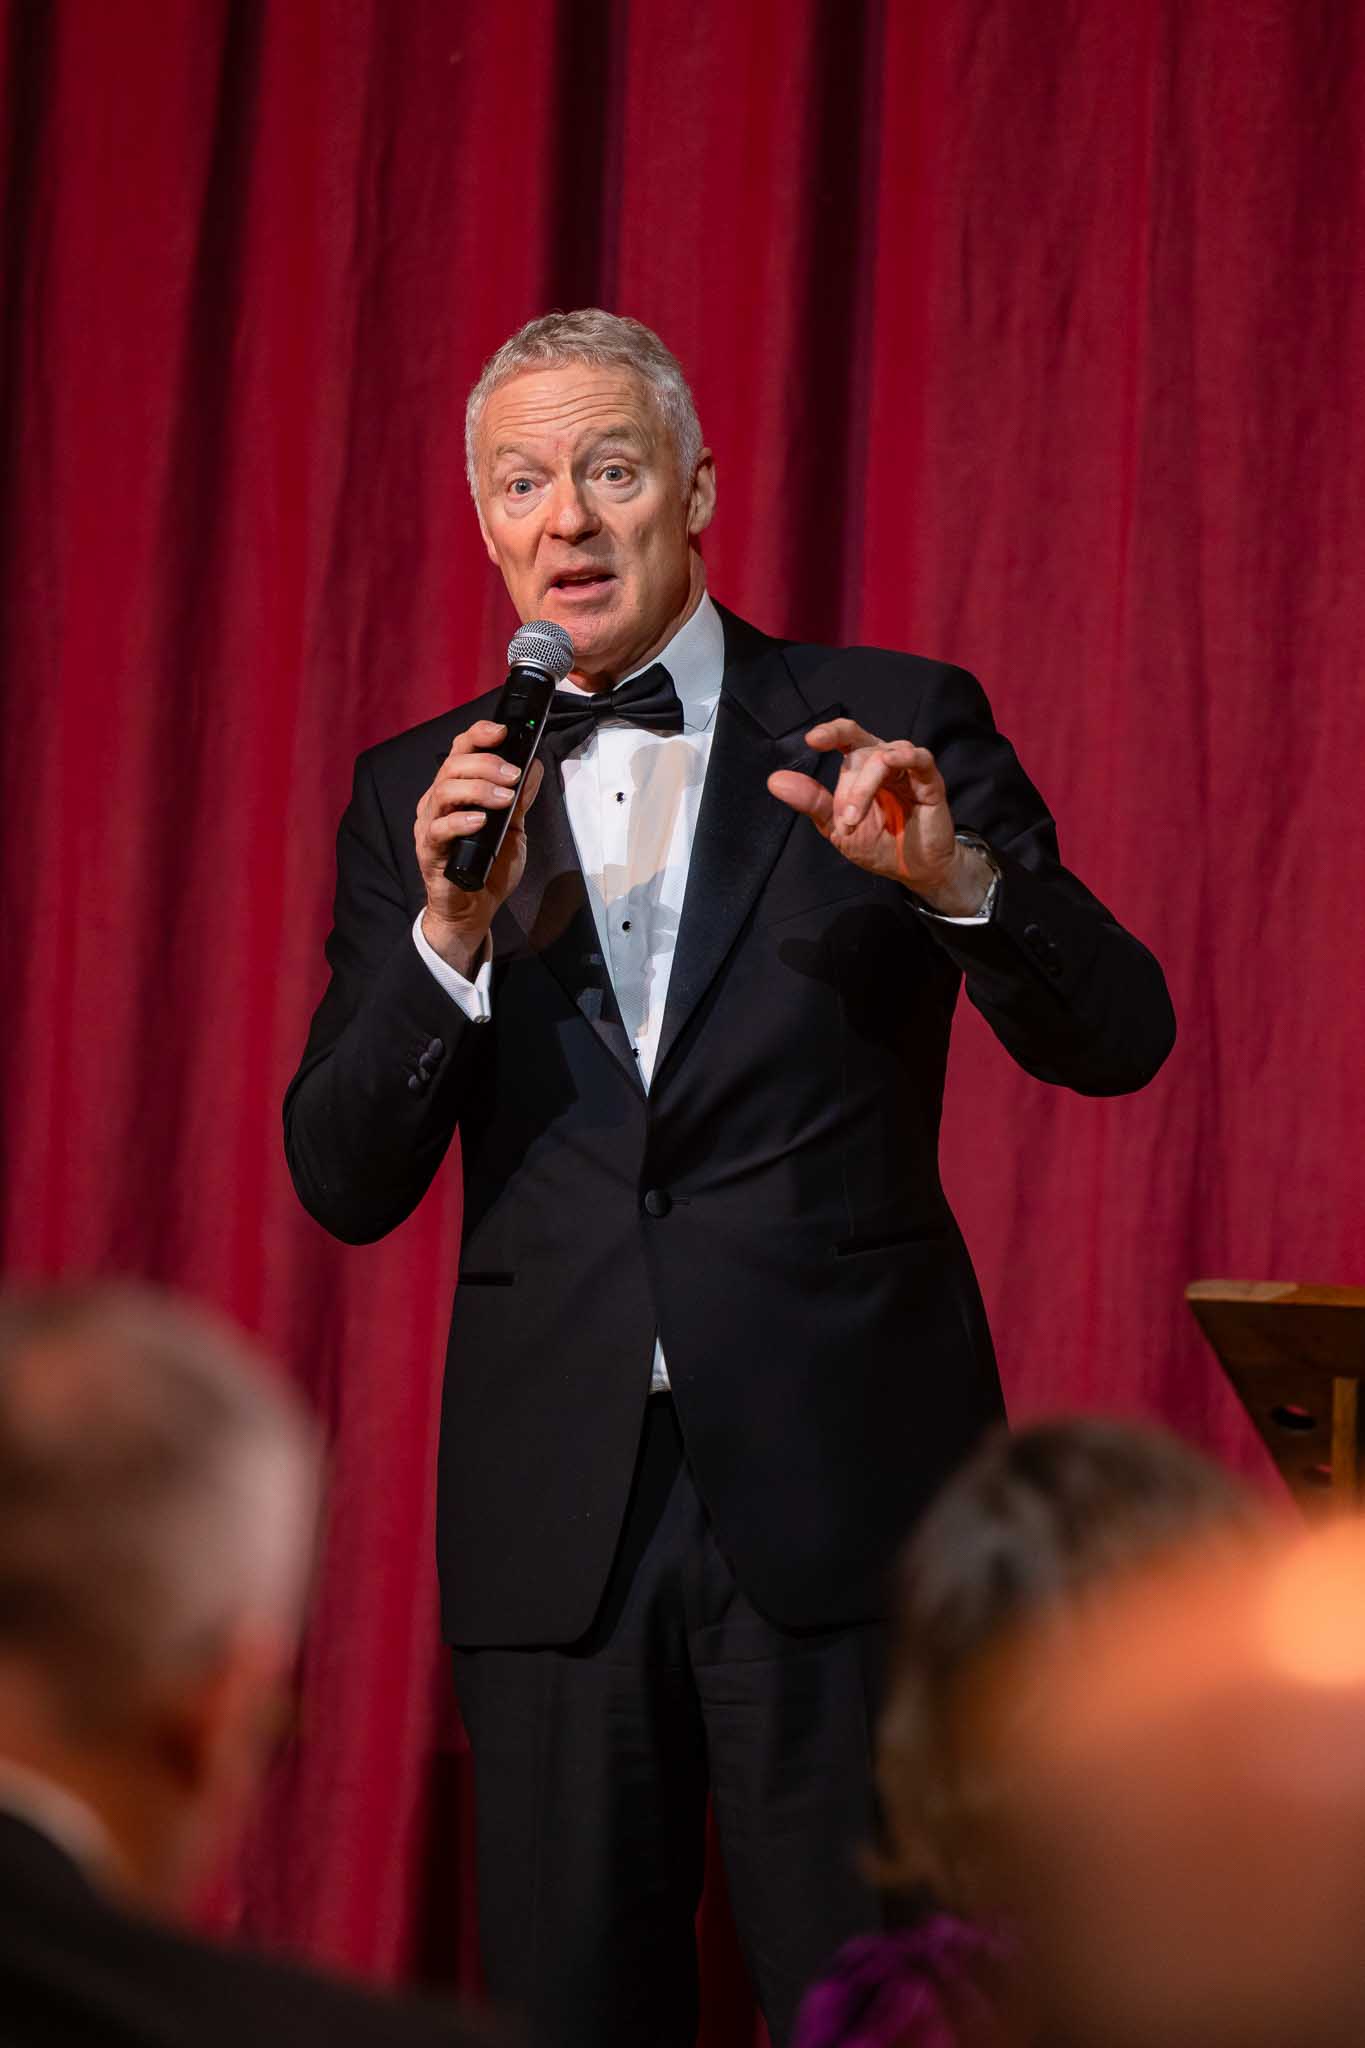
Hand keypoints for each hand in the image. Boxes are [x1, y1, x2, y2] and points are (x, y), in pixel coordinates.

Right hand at [415, 719, 544, 972]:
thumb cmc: (488, 867)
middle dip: (486, 763)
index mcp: (457, 790)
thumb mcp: (514, 828)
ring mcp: (431, 825)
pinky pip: (439, 829)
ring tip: (503, 798)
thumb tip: (534, 766)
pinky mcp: (429, 850)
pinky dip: (461, 822)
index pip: (461, 750)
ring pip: (444, 791)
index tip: (503, 731)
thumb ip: (520, 799)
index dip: (479, 734)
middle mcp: (439, 802)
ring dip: (478, 788)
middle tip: (513, 775)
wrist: (474, 910)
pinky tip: (481, 822)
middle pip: (453, 765)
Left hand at [767, 717, 991, 913]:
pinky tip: (890, 762)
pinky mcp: (930, 782)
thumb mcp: (837, 827)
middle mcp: (885, 762)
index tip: (811, 740)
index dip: (831, 732)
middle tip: (843, 818)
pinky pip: (919, 758)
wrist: (913, 871)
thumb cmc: (877, 844)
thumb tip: (774, 780)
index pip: (846, 736)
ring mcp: (908, 770)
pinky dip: (904, 757)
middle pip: (862, 748)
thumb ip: (812, 802)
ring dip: (865, 787)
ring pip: (884, 756)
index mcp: (862, 767)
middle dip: (849, 784)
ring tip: (854, 821)